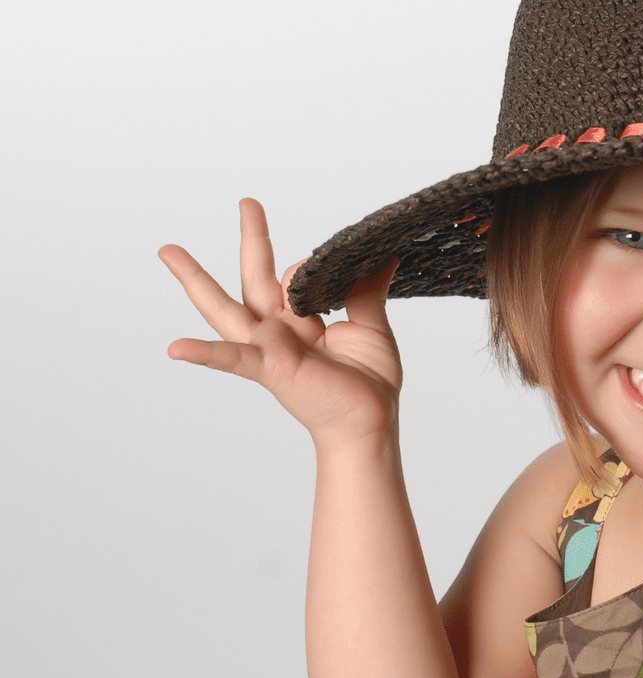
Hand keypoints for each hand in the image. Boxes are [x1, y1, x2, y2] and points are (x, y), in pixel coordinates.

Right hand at [162, 199, 402, 449]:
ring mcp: (268, 347)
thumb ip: (367, 292)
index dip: (313, 268)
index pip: (296, 278)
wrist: (370, 421)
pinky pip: (230, 359)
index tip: (339, 262)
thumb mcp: (371, 327)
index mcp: (301, 319)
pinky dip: (203, 354)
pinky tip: (176, 348)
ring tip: (167, 250)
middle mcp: (279, 329)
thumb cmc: (369, 383)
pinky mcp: (268, 367)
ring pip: (224, 307)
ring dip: (194, 279)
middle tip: (247, 202)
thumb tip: (384, 257)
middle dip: (252, 239)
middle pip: (256, 277)